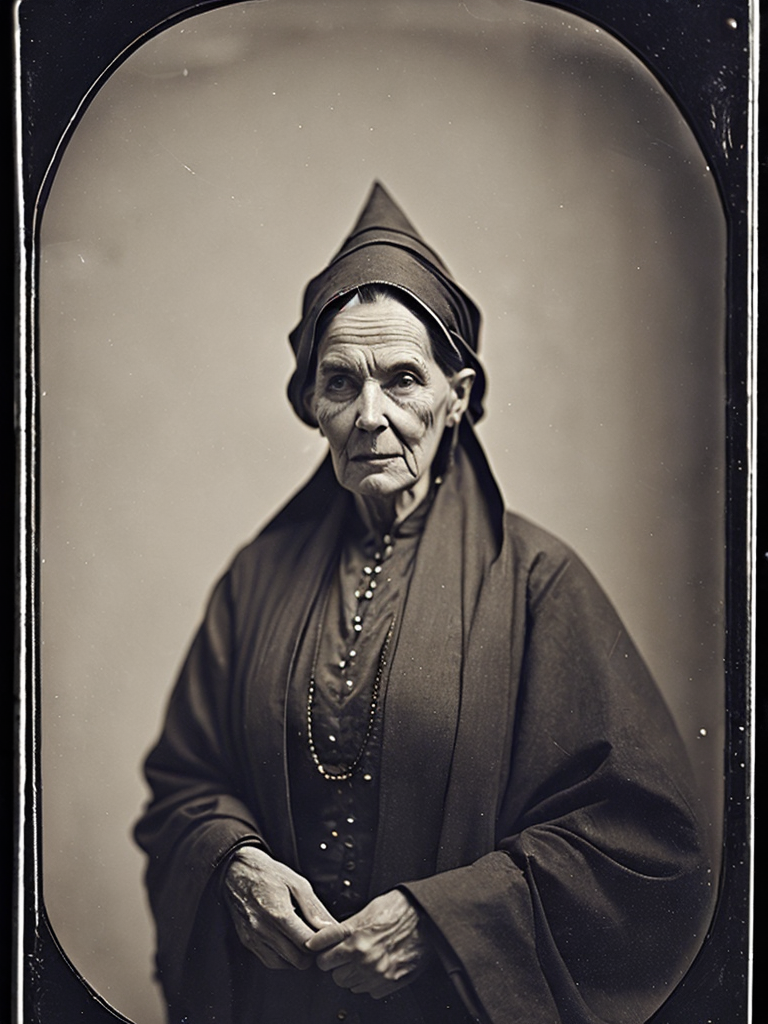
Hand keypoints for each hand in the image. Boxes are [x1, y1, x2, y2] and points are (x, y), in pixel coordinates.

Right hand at [223, 846, 336, 970]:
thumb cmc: (268, 874)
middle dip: (311, 952)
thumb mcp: (297, 883)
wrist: (236, 871)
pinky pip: (270, 961)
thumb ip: (314, 909)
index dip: (321, 943)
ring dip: (297, 956)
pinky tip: (287, 941)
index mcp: (278, 913)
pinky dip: (283, 957)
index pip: (306, 944)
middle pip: (297, 959)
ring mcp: (254, 938)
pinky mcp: (247, 942)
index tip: (326, 936)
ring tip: (301, 939)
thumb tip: (330, 928)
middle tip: (316, 939)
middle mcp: (263, 930)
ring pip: (284, 964)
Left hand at [305, 890, 433, 997]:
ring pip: (347, 982)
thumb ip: (347, 926)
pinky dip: (368, 981)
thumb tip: (328, 936)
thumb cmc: (401, 909)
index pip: (320, 948)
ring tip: (362, 958)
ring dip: (350, 973)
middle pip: (330, 970)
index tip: (316, 947)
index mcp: (355, 934)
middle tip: (342, 952)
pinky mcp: (389, 982)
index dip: (318, 947)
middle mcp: (362, 955)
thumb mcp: (368, 909)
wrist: (428, 918)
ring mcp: (375, 972)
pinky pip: (367, 990)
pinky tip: (375, 966)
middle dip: (334, 962)